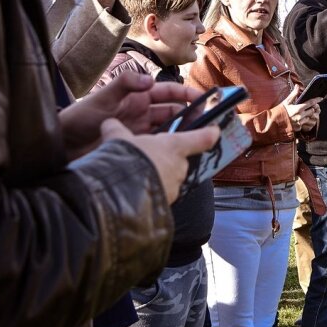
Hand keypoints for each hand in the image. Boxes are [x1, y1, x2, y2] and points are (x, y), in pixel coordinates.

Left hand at [59, 71, 207, 158]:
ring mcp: (141, 132)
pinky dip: (171, 149)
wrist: (63, 145)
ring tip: (200, 140)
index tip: (205, 99)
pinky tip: (181, 155)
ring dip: (184, 134)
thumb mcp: (102, 97)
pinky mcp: (138, 148)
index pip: (169, 93)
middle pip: (174, 112)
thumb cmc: (80, 117)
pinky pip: (160, 147)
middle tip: (209, 124)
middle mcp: (142, 113)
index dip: (187, 95)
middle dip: (192, 116)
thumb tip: (150, 80)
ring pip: (170, 130)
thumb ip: (125, 84)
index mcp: (138, 97)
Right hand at [100, 118, 218, 204]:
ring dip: (158, 174)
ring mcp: (175, 186)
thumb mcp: (118, 139)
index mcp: (175, 146)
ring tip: (137, 173)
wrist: (118, 195)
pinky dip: (151, 189)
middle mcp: (180, 166)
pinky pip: (162, 192)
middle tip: (148, 155)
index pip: (203, 138)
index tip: (216, 130)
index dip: (211, 132)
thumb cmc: (125, 160)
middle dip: (166, 158)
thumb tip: (110, 123)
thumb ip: (117, 130)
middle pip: (180, 159)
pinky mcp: (166, 203)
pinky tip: (135, 189)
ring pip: (170, 176)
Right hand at [282, 85, 321, 131]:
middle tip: (310, 106)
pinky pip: (304, 123)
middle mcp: (300, 116)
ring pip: (309, 117)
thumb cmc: (279, 111)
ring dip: (308, 115)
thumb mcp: (286, 101)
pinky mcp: (298, 128)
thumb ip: (294, 94)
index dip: (317, 100)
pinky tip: (299, 119)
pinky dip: (303, 120)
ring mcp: (300, 123)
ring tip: (303, 113)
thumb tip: (297, 85)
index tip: (321, 98)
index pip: (311, 103)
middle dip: (312, 108)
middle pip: (312, 111)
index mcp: (298, 108)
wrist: (273, 123)